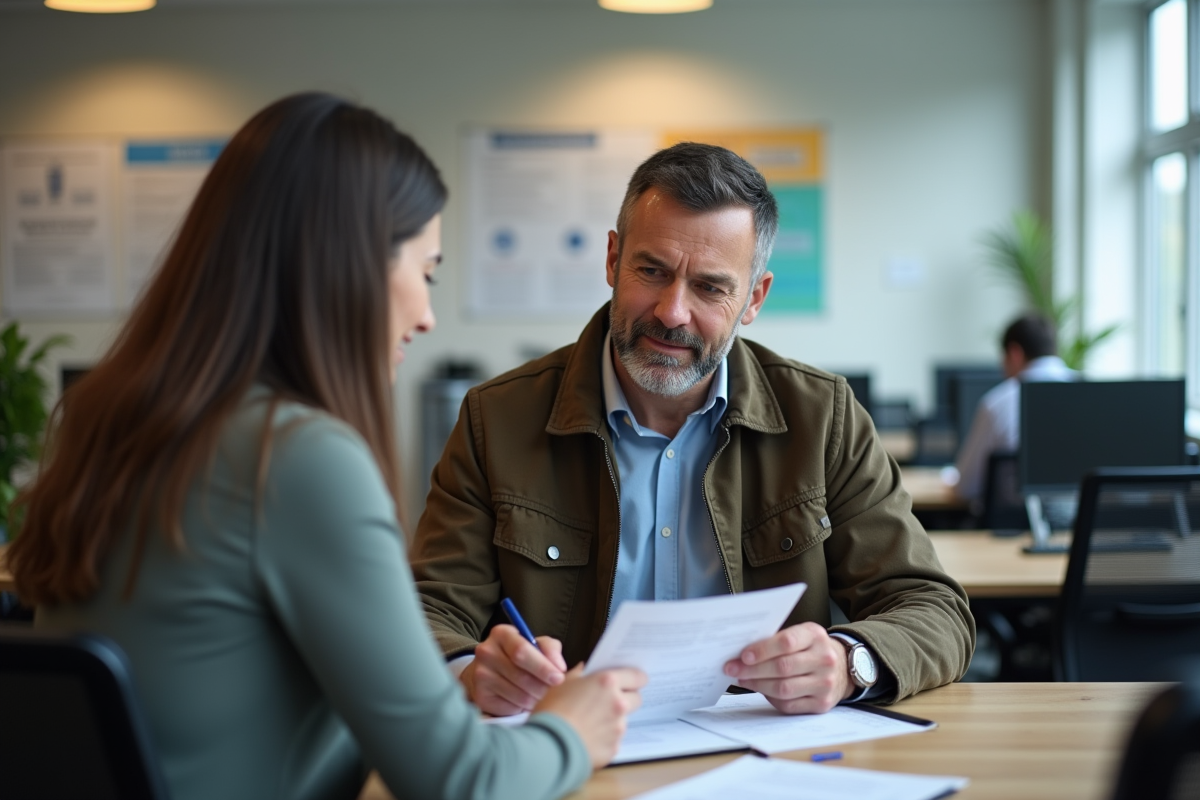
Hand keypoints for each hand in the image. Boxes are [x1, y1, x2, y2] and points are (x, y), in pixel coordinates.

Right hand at [460, 625, 566, 715]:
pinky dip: (523, 708)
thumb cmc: (518, 657)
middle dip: (543, 687)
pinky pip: (510, 707)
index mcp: (501, 634)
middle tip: (555, 693)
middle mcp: (486, 652)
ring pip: (518, 694)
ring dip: (536, 699)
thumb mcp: (535, 644)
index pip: (521, 650)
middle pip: (521, 675)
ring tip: (542, 697)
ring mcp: (481, 675)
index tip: (559, 677)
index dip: (542, 666)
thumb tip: (559, 668)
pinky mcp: (481, 696)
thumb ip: (550, 649)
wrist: (489, 672)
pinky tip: (526, 703)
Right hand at [533, 664, 646, 767]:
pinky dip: (604, 739)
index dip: (635, 678)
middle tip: (608, 701)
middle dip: (626, 698)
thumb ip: (578, 675)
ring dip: (612, 720)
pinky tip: (587, 737)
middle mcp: (618, 703)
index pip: (637, 676)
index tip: (631, 680)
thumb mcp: (560, 685)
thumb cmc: (552, 712)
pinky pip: (613, 740)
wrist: (549, 746)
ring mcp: (618, 728)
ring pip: (623, 720)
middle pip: (636, 699)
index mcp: (607, 682)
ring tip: (589, 723)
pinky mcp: (614, 748)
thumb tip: (583, 670)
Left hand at [722, 622, 852, 713]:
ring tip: (742, 679)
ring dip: (758, 685)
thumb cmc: (811, 649)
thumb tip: (742, 653)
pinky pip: (789, 705)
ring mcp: (824, 683)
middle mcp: (824, 659)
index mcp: (815, 636)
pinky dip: (770, 698)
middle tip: (732, 669)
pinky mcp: (821, 704)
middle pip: (782, 667)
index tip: (743, 656)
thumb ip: (777, 640)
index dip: (762, 650)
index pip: (787, 642)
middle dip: (752, 670)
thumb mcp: (801, 635)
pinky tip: (760, 690)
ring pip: (784, 688)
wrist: (842, 668)